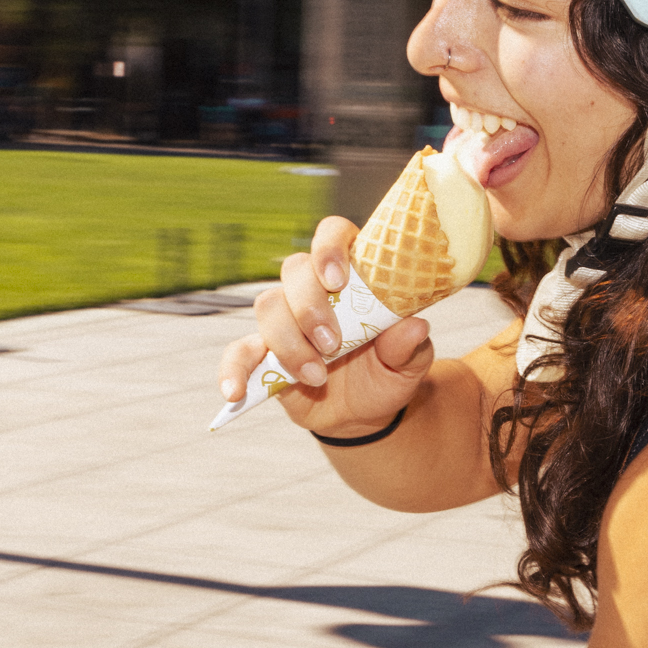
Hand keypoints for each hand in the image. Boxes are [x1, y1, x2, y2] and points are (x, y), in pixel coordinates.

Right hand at [220, 217, 435, 435]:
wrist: (364, 412)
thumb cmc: (387, 373)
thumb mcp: (408, 365)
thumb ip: (410, 346)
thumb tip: (415, 326)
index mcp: (352, 277)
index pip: (332, 235)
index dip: (329, 249)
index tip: (338, 280)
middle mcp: (313, 290)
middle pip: (294, 269)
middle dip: (310, 307)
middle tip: (333, 344)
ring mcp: (285, 319)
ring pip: (268, 306)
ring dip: (289, 342)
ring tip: (317, 375)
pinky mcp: (262, 351)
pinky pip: (238, 351)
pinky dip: (232, 370)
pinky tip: (235, 392)